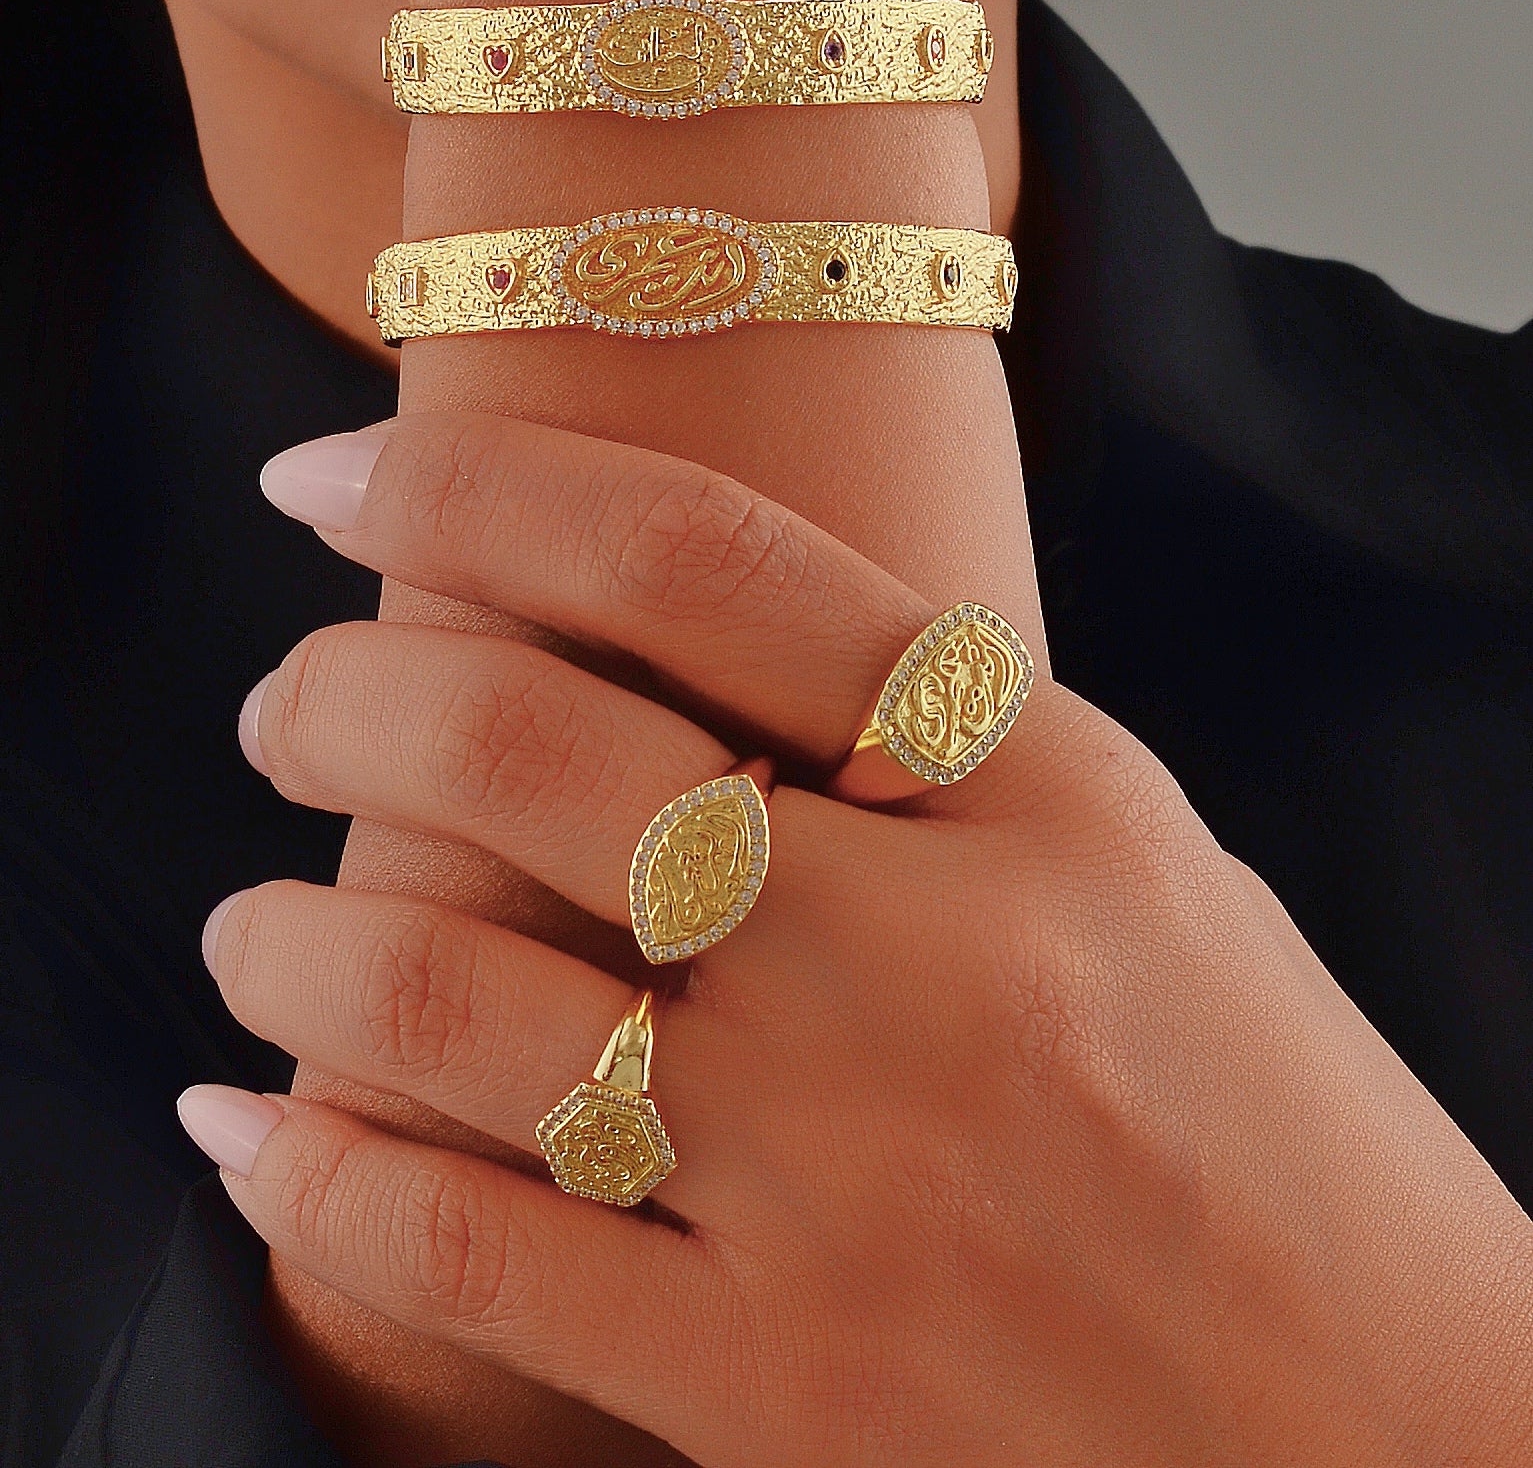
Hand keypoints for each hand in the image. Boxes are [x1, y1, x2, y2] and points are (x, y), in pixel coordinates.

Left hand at [186, 412, 1532, 1466]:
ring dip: (289, 945)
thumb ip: (923, 765)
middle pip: (533, 750)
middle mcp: (935, 967)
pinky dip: (307, 1176)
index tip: (329, 471)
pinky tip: (245, 1126)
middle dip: (340, 695)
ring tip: (248, 929)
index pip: (700, 559)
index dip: (471, 485)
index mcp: (1043, 797)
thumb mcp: (1140, 877)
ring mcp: (849, 1189)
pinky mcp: (783, 1399)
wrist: (1410, 1452)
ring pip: (450, 1003)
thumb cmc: (1274, 1130)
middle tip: (283, 701)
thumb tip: (656, 667)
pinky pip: (461, 1257)